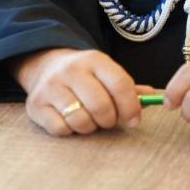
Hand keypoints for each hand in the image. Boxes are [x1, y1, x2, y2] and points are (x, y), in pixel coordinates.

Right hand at [12, 48, 154, 136]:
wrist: (45, 65)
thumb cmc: (85, 75)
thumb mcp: (106, 73)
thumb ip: (128, 87)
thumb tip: (154, 98)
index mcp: (94, 60)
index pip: (120, 83)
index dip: (131, 106)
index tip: (134, 120)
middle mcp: (71, 70)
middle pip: (100, 106)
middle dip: (110, 120)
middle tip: (109, 120)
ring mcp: (51, 86)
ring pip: (80, 120)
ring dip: (90, 127)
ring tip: (89, 119)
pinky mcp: (35, 104)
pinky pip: (60, 128)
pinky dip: (70, 130)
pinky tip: (70, 120)